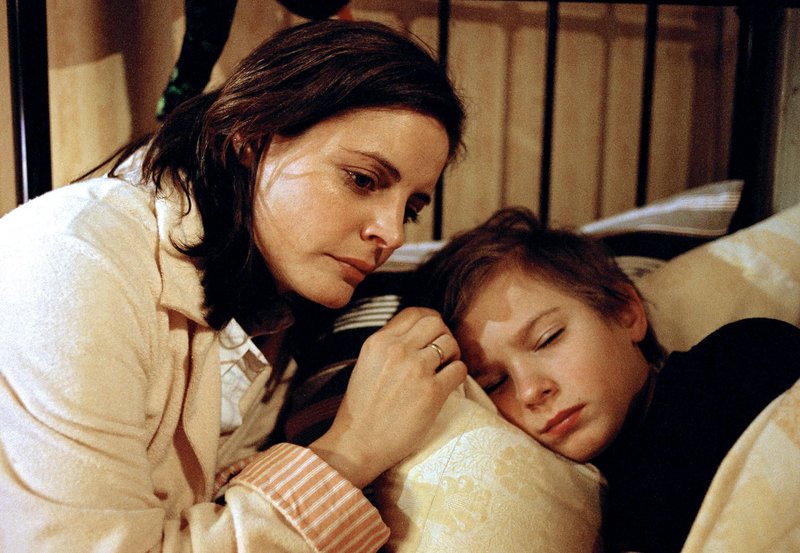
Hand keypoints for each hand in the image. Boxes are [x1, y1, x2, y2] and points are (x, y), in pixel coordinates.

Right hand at [309, 307, 466, 487]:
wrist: (358, 443)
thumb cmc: (362, 409)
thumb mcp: (366, 364)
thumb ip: (388, 346)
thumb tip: (416, 336)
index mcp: (378, 341)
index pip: (414, 313)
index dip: (430, 320)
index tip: (434, 333)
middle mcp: (397, 350)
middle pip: (436, 323)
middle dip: (444, 335)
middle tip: (443, 353)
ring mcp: (415, 369)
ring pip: (450, 343)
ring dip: (453, 355)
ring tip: (446, 369)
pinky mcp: (431, 392)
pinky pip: (459, 369)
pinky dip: (459, 374)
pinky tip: (449, 384)